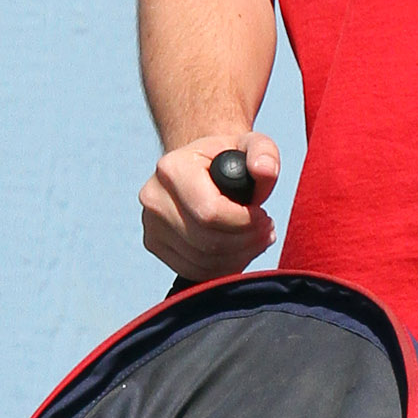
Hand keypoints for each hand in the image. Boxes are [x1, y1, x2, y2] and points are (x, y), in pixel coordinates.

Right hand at [138, 132, 280, 281]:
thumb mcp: (251, 146)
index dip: (245, 222)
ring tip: (256, 238)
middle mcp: (154, 197)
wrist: (198, 169)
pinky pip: (194, 271)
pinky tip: (238, 250)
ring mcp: (151, 225)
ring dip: (239, 256)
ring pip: (202, 261)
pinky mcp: (155, 245)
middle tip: (265, 230)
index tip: (264, 217)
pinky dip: (222, 267)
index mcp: (172, 168)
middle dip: (245, 241)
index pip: (210, 212)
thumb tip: (264, 170)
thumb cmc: (227, 159)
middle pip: (206, 241)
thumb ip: (264, 153)